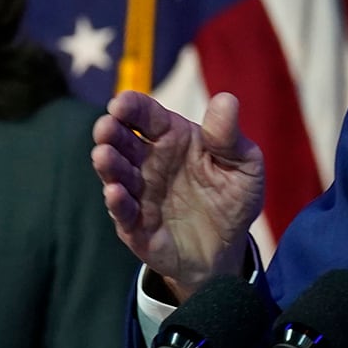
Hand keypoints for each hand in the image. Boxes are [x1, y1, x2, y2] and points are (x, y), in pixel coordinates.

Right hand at [92, 90, 264, 297]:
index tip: (121, 103)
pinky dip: (117, 203)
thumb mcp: (244, 165)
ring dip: (108, 165)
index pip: (147, 116)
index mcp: (173, 138)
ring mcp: (140, 194)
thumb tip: (226, 99)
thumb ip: (230, 137)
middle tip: (106, 127)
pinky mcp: (137, 227)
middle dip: (110, 132)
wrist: (229, 248)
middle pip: (122, 141)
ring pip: (116, 175)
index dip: (132, 107)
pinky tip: (115, 192)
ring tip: (103, 155)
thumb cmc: (234, 198)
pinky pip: (123, 213)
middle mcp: (149, 162)